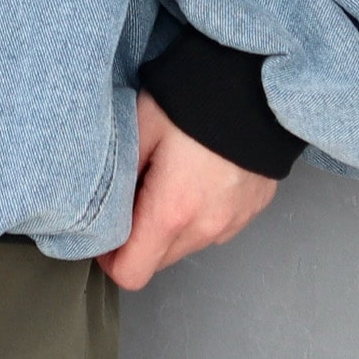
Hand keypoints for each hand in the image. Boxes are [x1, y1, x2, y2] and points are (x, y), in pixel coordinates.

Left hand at [94, 90, 277, 291]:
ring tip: (170, 175)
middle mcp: (206, 228)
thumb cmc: (194, 100)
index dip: (109, 258)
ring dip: (172, 226)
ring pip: (188, 245)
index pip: (131, 272)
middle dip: (140, 239)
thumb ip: (119, 174)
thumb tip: (102, 206)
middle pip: (158, 261)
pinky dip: (200, 213)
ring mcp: (234, 223)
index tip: (104, 232)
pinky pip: (215, 227)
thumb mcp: (140, 126)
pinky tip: (199, 174)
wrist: (257, 86)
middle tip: (136, 190)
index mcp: (172, 212)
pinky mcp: (251, 211)